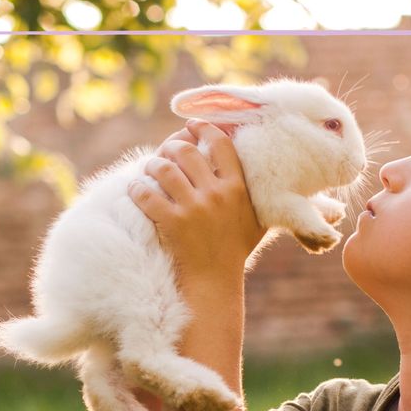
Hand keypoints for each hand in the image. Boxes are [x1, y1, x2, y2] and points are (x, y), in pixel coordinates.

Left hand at [128, 119, 266, 289]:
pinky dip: (137, 188)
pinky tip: (136, 190)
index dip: (203, 129)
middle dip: (170, 146)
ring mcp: (194, 208)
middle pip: (186, 151)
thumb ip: (262, 199)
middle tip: (166, 152)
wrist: (215, 283)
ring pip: (163, 168)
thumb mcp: (258, 222)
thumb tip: (274, 181)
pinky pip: (146, 193)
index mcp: (238, 189)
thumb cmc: (236, 251)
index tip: (192, 127)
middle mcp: (217, 194)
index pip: (220, 144)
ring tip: (150, 169)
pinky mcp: (172, 223)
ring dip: (152, 165)